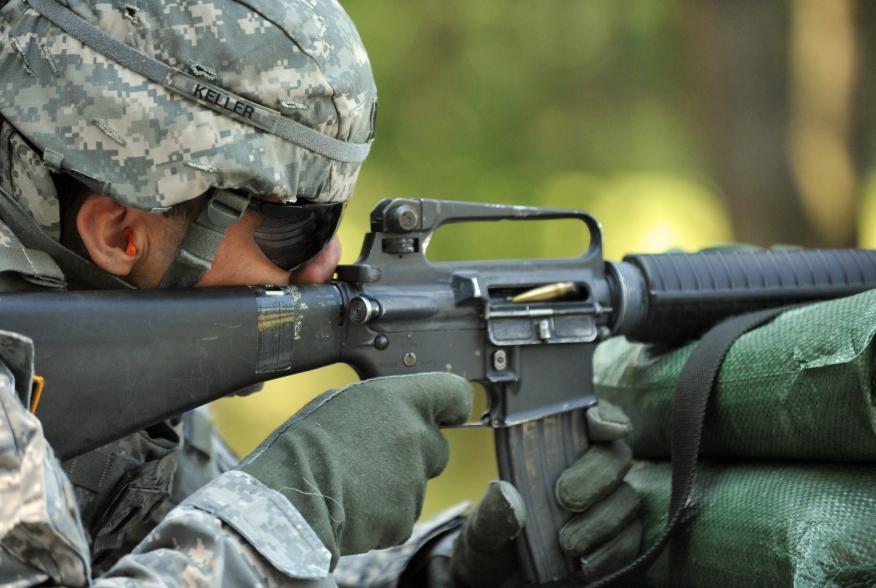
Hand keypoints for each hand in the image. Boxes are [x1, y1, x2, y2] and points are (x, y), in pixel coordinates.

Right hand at [238, 373, 471, 566]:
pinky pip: (400, 515)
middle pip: (437, 447)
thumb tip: (391, 414)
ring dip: (394, 486)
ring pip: (416, 484)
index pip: (454, 393)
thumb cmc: (305, 445)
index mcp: (401, 400)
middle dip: (415, 454)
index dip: (452, 405)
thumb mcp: (341, 402)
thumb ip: (382, 406)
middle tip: (374, 458)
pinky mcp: (405, 519)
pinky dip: (382, 515)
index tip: (450, 413)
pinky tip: (353, 506)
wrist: (289, 497)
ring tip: (353, 483)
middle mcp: (417, 438)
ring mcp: (415, 481)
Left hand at [423, 402, 641, 586]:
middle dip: (596, 474)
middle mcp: (586, 471)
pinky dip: (612, 551)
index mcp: (553, 451)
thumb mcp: (482, 529)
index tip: (597, 424)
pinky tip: (586, 563)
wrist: (497, 584)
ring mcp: (606, 506)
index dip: (602, 414)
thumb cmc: (493, 542)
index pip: (589, 419)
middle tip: (566, 498)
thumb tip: (506, 495)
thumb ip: (493, 514)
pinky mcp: (618, 540)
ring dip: (601, 520)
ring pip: (627, 499)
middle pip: (615, 456)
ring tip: (567, 543)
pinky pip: (631, 540)